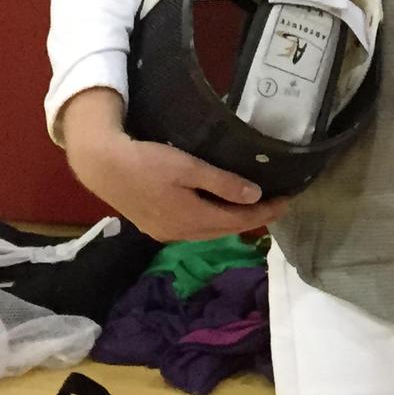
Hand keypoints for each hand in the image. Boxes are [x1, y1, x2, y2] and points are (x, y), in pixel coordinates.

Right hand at [62, 88, 288, 241]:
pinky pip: (194, 229)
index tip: (288, 201)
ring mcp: (166, 233)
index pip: (239, 220)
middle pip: (226, 230)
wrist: (103, 166)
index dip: (266, 212)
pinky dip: (214, 221)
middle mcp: (180, 233)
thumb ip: (223, 183)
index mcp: (192, 219)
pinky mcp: (155, 227)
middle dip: (254, 218)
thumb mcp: (189, 168)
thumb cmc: (147, 162)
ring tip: (255, 206)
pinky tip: (221, 209)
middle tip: (277, 203)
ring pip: (210, 232)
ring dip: (233, 221)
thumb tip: (256, 196)